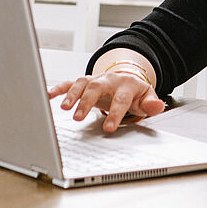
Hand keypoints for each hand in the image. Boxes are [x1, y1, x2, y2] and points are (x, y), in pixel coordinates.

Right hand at [49, 71, 165, 132]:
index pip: (120, 99)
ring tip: (64, 109)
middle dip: (87, 102)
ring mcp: (95, 80)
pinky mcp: (84, 82)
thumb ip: (151, 104)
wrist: (126, 79)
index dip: (115, 114)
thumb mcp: (146, 98)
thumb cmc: (134, 93)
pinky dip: (59, 88)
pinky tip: (49, 95)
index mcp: (126, 85)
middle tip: (79, 118)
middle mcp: (109, 80)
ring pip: (82, 84)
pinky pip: (70, 82)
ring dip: (72, 95)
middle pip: (97, 88)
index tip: (108, 128)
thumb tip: (157, 106)